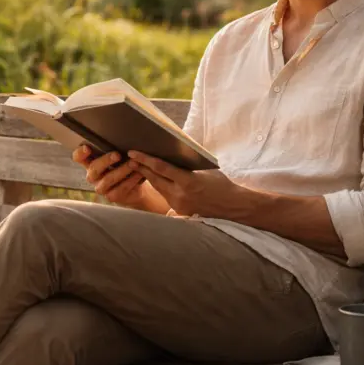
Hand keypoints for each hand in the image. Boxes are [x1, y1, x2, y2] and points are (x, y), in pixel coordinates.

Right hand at [72, 144, 146, 206]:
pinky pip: (119, 189)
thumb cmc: (124, 164)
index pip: (78, 157)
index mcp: (91, 162)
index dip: (80, 153)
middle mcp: (93, 175)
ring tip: (133, 164)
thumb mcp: (119, 155)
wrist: (136, 185)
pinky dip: (130, 181)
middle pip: (94, 168)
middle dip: (106, 160)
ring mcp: (101, 187)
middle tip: (118, 155)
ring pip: (107, 180)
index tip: (87, 148)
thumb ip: (115, 148)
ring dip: (122, 170)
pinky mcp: (111, 197)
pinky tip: (138, 174)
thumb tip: (121, 138)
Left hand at [127, 150, 243, 218]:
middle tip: (130, 158)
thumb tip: (171, 156)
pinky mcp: (180, 211)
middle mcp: (181, 194)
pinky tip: (154, 180)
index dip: (145, 159)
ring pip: (159, 188)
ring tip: (137, 167)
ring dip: (148, 178)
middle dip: (141, 168)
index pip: (161, 168)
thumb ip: (187, 166)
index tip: (133, 152)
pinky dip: (159, 187)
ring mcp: (179, 204)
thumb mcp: (205, 171)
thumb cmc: (222, 184)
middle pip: (155, 179)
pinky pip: (166, 196)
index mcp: (188, 181)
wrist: (233, 207)